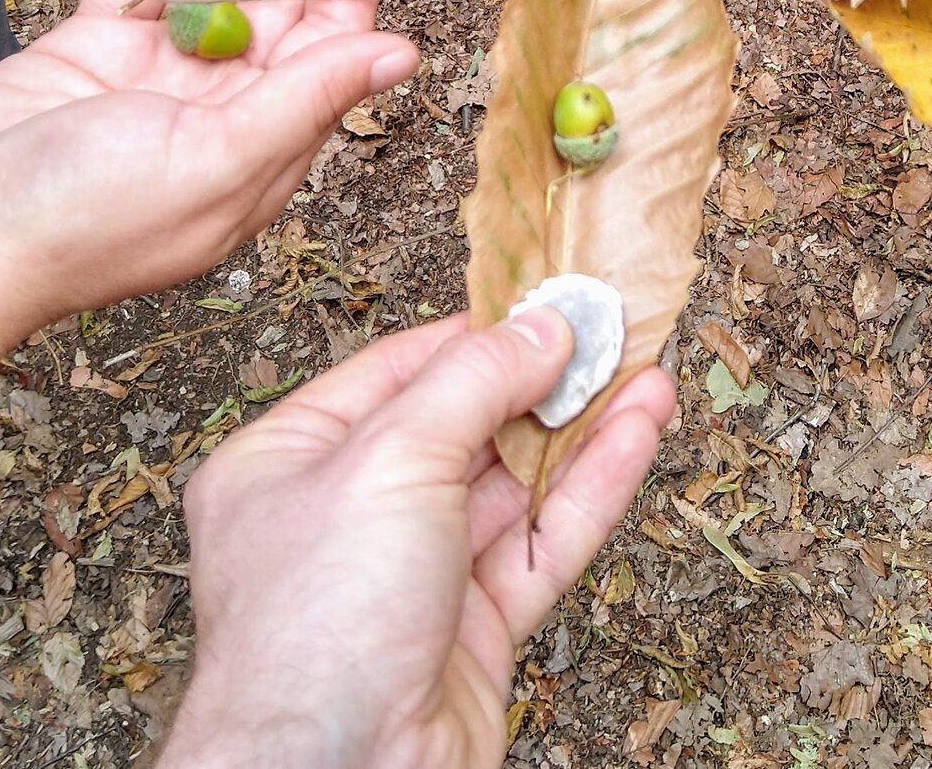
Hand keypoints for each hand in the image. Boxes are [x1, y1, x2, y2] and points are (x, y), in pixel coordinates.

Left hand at [160, 316, 674, 768]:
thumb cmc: (315, 629)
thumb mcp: (388, 461)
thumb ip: (473, 383)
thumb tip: (541, 328)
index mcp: (286, 464)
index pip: (394, 373)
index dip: (476, 334)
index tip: (546, 300)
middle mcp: (348, 518)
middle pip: (463, 425)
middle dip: (541, 378)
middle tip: (610, 328)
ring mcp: (414, 578)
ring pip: (512, 483)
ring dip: (581, 427)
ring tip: (645, 371)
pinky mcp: (474, 631)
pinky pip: (540, 542)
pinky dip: (593, 487)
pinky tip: (638, 433)